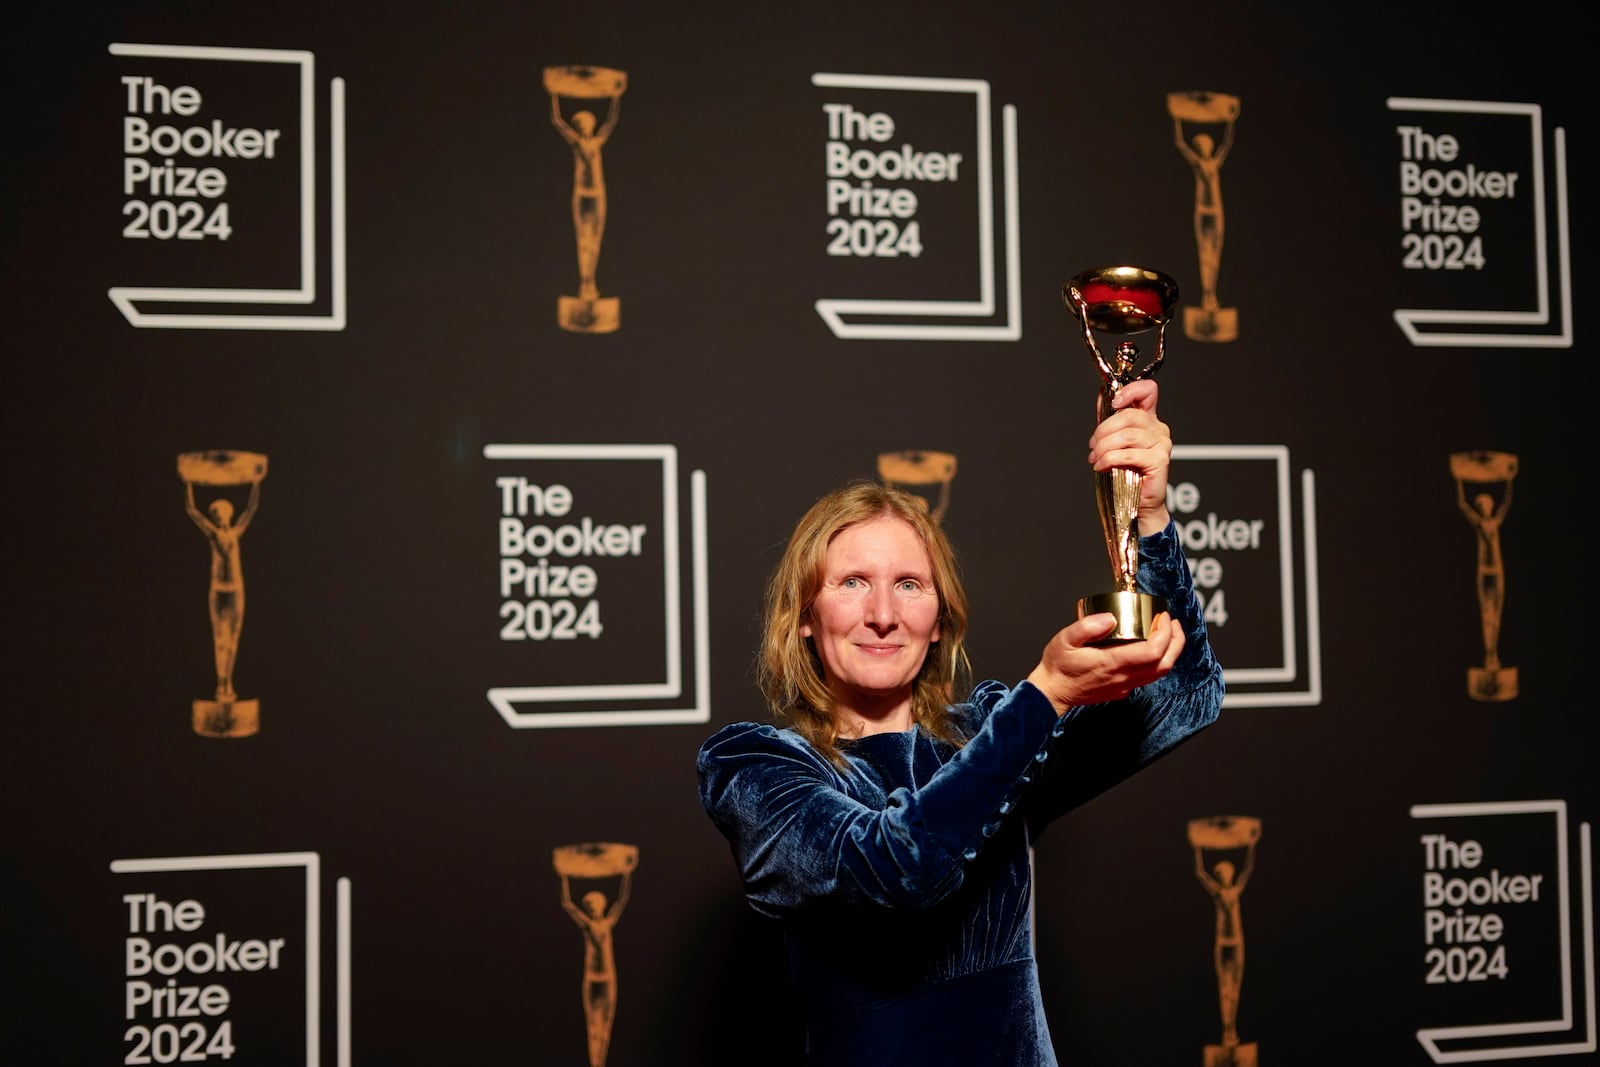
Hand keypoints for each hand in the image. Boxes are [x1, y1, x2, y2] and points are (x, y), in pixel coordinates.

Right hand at [1025, 610, 1186, 714]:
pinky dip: (1158, 661)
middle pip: (1164, 664)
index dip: (1164, 633)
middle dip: (1176, 642)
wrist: (1052, 693)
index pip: (1153, 651)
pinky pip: (1149, 677)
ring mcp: (1124, 685)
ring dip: (1170, 653)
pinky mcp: (1122, 689)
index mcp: (1112, 663)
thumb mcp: (1065, 639)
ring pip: (1160, 673)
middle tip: (1173, 623)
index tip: (1162, 617)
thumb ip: (1086, 626)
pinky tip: (1151, 649)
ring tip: (1167, 634)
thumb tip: (1109, 618)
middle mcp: (1123, 677)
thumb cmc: (1057, 667)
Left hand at [1089, 378, 1171, 534]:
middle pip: (1130, 415)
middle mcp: (1158, 429)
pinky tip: (1100, 466)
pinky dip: (1109, 459)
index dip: (1130, 390)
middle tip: (1093, 444)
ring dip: (1104, 447)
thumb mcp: (1114, 442)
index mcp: (1149, 420)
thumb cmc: (1126, 472)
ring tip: (1095, 458)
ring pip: (1127, 435)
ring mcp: (1162, 444)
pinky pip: (1129, 454)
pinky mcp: (1159, 460)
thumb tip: (1102, 395)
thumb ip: (1110, 419)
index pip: (1148, 391)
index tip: (1114, 401)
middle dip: (1104, 429)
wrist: (1139, 503)